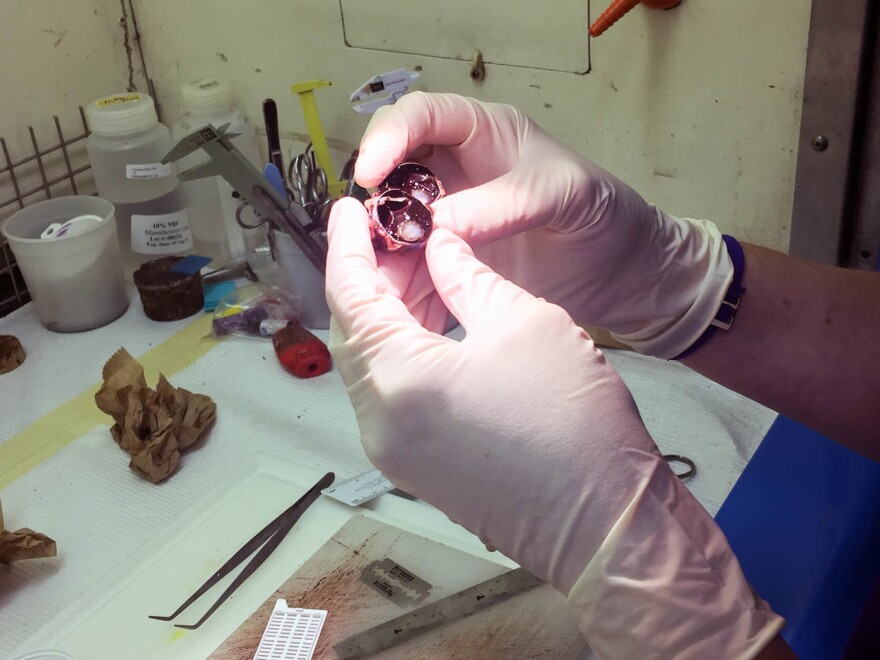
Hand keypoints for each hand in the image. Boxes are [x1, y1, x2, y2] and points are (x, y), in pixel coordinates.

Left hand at [325, 198, 780, 656]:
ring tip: (418, 268)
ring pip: (370, 364)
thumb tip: (439, 245)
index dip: (345, 244)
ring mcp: (393, 451)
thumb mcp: (521, 321)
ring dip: (387, 315)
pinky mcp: (415, 467)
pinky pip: (391, 394)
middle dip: (369, 277)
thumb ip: (465, 274)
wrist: (607, 522)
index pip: (349, 295)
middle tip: (394, 234)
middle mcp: (378, 422)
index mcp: (398, 380)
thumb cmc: (573, 421)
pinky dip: (402, 351)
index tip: (346, 208)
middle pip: (353, 332)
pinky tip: (432, 319)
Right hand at [355, 92, 732, 358]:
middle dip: (375, 211)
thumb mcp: (565, 195)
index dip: (387, 138)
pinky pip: (415, 274)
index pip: (420, 117)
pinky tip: (407, 317)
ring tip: (384, 292)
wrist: (627, 275)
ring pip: (395, 233)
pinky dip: (407, 294)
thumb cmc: (606, 215)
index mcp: (483, 134)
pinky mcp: (454, 265)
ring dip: (384, 260)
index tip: (370, 176)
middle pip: (392, 179)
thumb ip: (504, 203)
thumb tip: (437, 224)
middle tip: (369, 247)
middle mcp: (456, 173)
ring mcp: (451, 222)